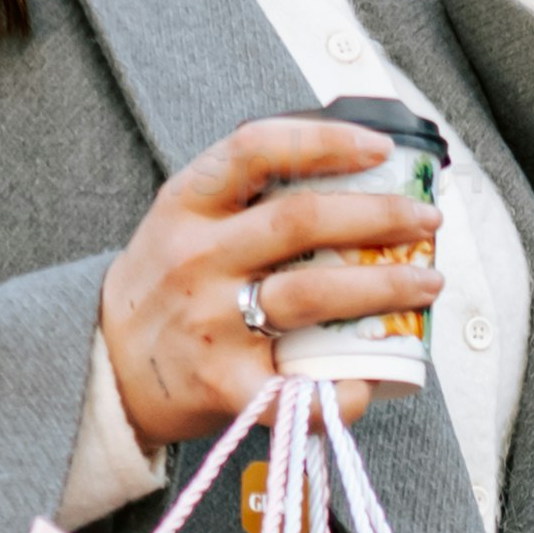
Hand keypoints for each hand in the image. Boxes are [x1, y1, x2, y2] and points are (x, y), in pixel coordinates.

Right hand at [98, 114, 434, 462]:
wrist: (105, 364)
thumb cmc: (167, 284)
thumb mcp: (184, 218)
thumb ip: (247, 193)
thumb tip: (353, 166)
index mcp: (188, 204)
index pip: (256, 150)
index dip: (326, 141)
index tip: (381, 149)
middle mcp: (198, 258)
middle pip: (304, 222)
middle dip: (382, 217)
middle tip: (427, 222)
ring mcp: (210, 323)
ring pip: (314, 295)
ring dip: (385, 288)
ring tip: (426, 283)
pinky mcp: (223, 386)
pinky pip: (296, 390)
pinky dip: (342, 389)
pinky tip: (372, 379)